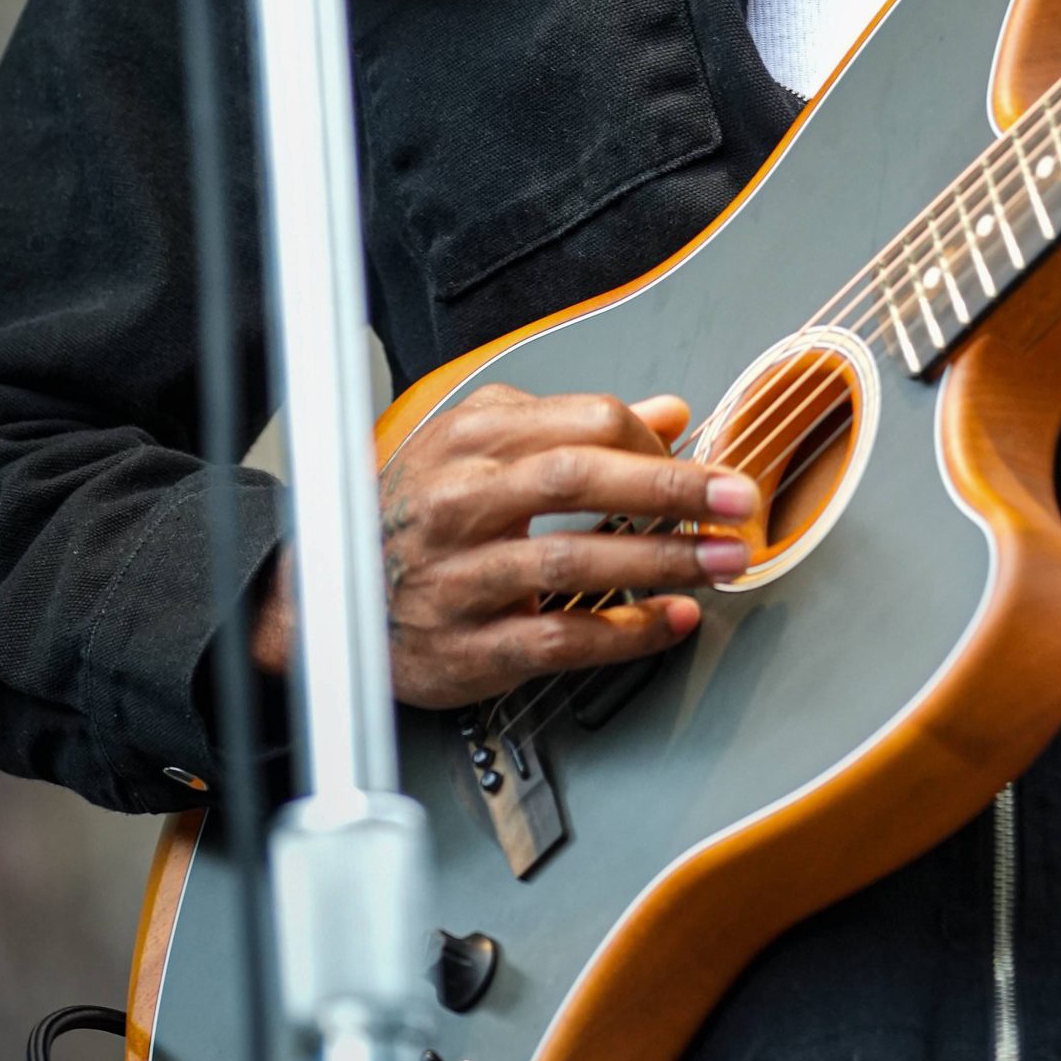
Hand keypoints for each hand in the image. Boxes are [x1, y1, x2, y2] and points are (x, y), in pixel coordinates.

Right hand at [250, 384, 758, 707]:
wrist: (323, 601)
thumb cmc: (413, 514)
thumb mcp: (480, 444)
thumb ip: (572, 424)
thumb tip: (667, 412)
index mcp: (472, 440)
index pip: (583, 422)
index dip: (654, 443)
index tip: (702, 462)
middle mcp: (461, 500)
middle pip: (579, 478)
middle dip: (672, 488)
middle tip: (736, 499)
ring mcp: (460, 577)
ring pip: (573, 560)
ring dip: (662, 561)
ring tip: (721, 562)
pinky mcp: (466, 648)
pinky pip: (558, 639)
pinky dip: (624, 632)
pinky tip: (669, 621)